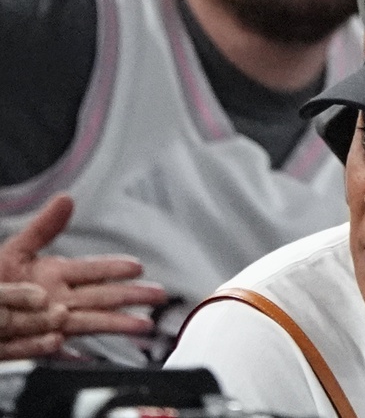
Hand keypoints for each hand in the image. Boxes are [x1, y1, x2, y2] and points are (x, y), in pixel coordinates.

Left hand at [0, 194, 165, 346]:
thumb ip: (43, 228)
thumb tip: (66, 200)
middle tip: (158, 295)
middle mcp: (55, 300)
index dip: (116, 267)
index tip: (138, 266)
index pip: (92, 269)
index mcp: (52, 275)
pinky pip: (55, 352)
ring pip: (88, 323)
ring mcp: (46, 323)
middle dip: (133, 296)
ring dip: (116, 325)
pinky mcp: (31, 346)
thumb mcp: (15, 249)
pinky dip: (74, 354)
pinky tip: (92, 355)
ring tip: (142, 326)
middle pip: (101, 298)